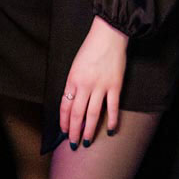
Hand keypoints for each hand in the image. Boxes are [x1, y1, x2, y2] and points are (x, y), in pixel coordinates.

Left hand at [60, 16, 127, 144]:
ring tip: (87, 141)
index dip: (63, 120)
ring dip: (90, 130)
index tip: (63, 131)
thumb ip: (74, 84)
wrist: (108, 36)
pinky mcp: (115, 86)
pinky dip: (112, 120)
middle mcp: (85, 85)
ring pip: (93, 114)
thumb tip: (73, 103)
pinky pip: (112, 107)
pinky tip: (110, 130)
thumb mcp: (76, 66)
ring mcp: (100, 86)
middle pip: (77, 113)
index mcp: (72, 79)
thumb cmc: (90, 49)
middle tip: (73, 143)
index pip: (64, 105)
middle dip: (73, 130)